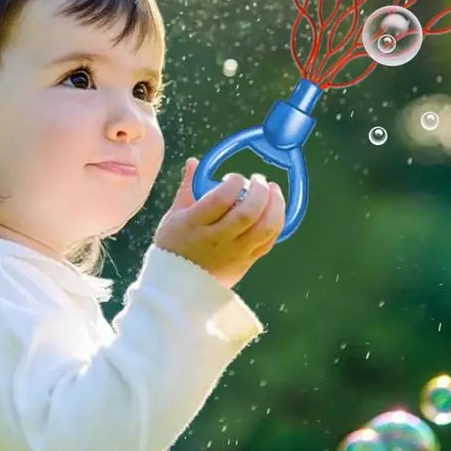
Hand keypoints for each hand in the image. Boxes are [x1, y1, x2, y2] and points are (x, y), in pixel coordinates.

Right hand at [153, 157, 285, 288]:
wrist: (177, 288)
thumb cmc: (174, 247)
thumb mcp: (174, 216)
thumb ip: (188, 187)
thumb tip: (194, 162)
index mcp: (195, 225)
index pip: (220, 199)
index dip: (233, 182)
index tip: (234, 177)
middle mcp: (217, 240)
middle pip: (247, 213)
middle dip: (259, 190)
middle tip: (259, 179)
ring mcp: (235, 253)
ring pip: (264, 228)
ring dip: (275, 205)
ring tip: (273, 190)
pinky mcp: (247, 262)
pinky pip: (269, 241)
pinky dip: (276, 222)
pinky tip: (274, 210)